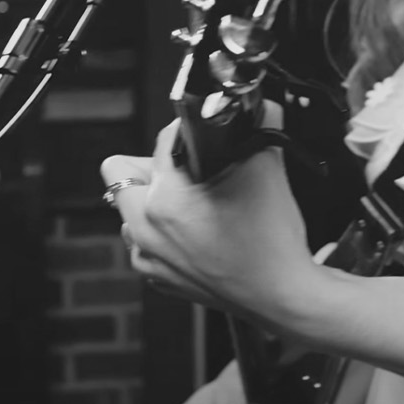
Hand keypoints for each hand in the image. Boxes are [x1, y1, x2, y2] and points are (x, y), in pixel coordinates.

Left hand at [100, 105, 321, 328]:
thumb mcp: (267, 171)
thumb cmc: (272, 243)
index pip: (159, 142)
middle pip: (119, 174)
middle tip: (184, 169)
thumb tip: (259, 106)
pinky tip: (197, 232)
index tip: (201, 137)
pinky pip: (143, 243)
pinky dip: (162, 233)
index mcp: (163, 201)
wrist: (283, 297)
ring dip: (152, 201)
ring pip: (128, 212)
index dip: (185, 132)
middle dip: (150, 165)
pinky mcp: (159, 280)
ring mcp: (149, 260)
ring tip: (191, 203)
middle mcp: (144, 232)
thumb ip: (260, 126)